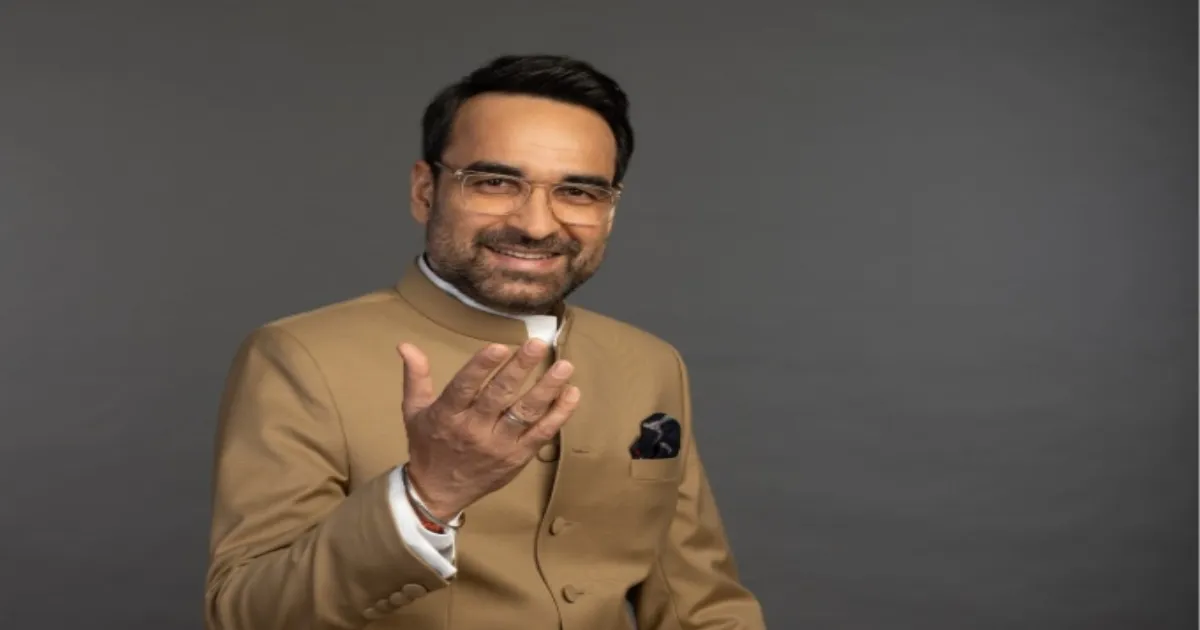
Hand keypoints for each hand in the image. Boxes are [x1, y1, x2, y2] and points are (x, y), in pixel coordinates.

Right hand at [397, 339, 579, 519]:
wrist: (438, 493)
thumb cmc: (427, 445)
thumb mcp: (413, 411)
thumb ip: (415, 376)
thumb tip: (405, 344)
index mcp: (447, 415)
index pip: (465, 387)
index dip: (481, 367)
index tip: (499, 346)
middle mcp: (474, 430)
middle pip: (500, 396)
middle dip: (520, 369)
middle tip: (538, 345)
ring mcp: (500, 445)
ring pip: (526, 415)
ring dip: (547, 390)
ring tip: (565, 367)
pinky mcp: (518, 457)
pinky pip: (542, 435)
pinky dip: (559, 415)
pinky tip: (572, 394)